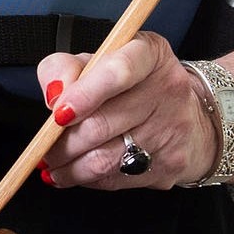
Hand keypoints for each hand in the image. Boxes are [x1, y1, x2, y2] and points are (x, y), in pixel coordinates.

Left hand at [33, 30, 216, 191]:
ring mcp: (171, 130)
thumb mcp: (100, 60)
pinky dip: (86, 179)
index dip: (84, 94)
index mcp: (149, 54)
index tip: (58, 113)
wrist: (189, 116)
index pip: (118, 71)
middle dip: (62, 141)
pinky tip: (74, 172)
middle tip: (43, 147)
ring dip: (69, 166)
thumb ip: (66, 68)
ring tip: (52, 164)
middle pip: (102, 123)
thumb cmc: (134, 84)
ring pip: (105, 158)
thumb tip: (53, 94)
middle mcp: (167, 89)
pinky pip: (116, 179)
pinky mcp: (169, 165)